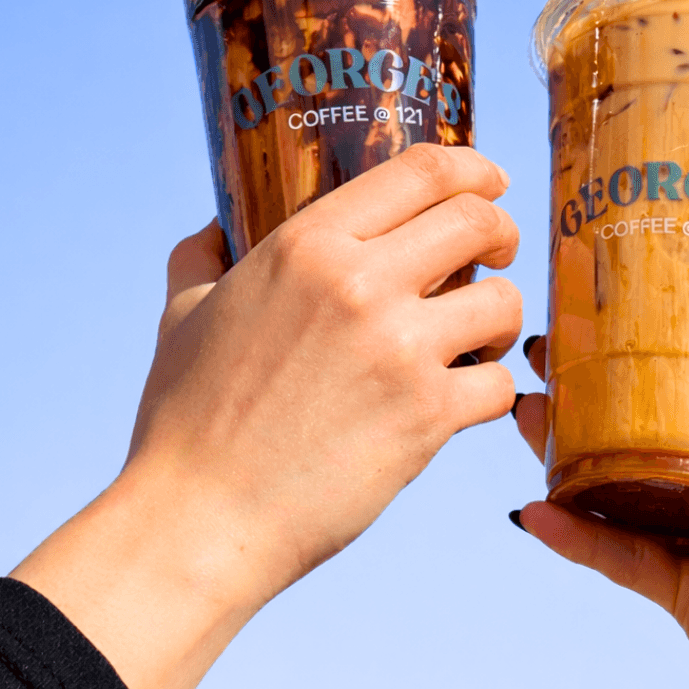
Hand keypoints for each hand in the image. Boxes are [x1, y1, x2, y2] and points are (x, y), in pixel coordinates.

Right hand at [13, 144, 522, 688]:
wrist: (197, 521)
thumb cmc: (185, 420)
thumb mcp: (183, 315)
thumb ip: (203, 258)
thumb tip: (213, 228)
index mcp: (307, 245)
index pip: (422, 170)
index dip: (473, 167)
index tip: (490, 180)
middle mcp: (360, 282)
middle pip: (478, 221)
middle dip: (501, 232)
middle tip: (496, 255)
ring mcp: (399, 349)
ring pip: (504, 302)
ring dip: (502, 316)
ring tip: (479, 337)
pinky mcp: (427, 416)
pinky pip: (501, 383)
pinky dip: (493, 389)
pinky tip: (466, 399)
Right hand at [513, 166, 688, 688]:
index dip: (641, 310)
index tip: (591, 270)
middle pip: (639, 407)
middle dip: (582, 376)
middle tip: (539, 338)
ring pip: (611, 474)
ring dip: (562, 443)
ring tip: (518, 403)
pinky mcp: (679, 584)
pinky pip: (609, 552)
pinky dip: (569, 530)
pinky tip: (528, 504)